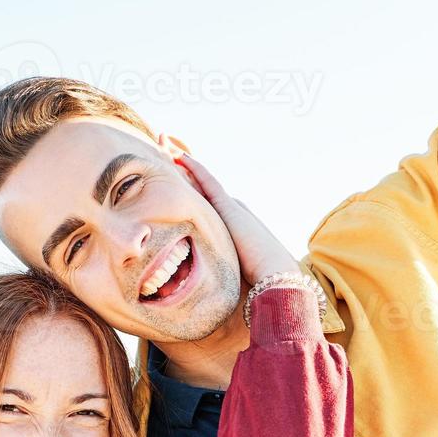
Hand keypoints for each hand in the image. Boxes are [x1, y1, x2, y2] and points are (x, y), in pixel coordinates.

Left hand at [171, 149, 299, 286]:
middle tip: (161, 148)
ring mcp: (230, 207)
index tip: (169, 176)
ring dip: (180, 161)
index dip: (185, 188)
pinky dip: (192, 168)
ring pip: (198, 179)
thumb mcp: (227, 277)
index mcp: (228, 227)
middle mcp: (230, 211)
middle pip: (197, 186)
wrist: (276, 280)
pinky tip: (177, 156)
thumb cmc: (254, 285)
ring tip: (162, 143)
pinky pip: (206, 181)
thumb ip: (214, 275)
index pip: (201, 202)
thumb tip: (202, 293)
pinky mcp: (229, 208)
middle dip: (179, 169)